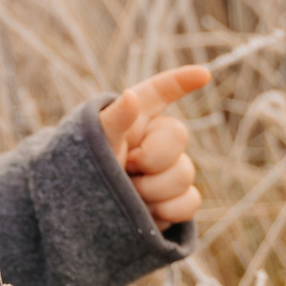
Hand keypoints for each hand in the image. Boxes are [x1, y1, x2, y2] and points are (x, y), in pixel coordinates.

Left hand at [98, 65, 210, 226]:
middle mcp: (157, 138)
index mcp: (136, 116)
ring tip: (127, 192)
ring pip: (185, 175)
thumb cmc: (83, 168)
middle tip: (126, 168)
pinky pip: (190, 202)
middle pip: (179, 136)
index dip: (181, 81)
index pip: (161, 91)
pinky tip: (145, 210)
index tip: (202, 74)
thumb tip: (130, 95)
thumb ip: (115, 120)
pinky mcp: (175, 199)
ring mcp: (169, 169)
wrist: (83, 210)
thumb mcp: (94, 141)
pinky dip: (167, 210)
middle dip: (151, 158)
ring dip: (151, 190)